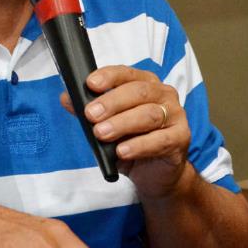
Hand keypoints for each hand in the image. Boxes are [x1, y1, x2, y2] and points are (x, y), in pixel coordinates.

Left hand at [60, 65, 191, 198]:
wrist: (155, 174)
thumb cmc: (132, 142)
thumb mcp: (107, 125)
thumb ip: (90, 111)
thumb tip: (66, 97)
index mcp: (145, 84)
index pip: (126, 73)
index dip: (108, 77)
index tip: (90, 84)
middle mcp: (163, 94)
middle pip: (139, 92)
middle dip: (112, 102)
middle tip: (91, 115)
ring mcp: (175, 115)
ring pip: (149, 115)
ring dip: (122, 124)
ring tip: (102, 133)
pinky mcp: (181, 138)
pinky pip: (160, 140)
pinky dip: (139, 145)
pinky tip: (122, 151)